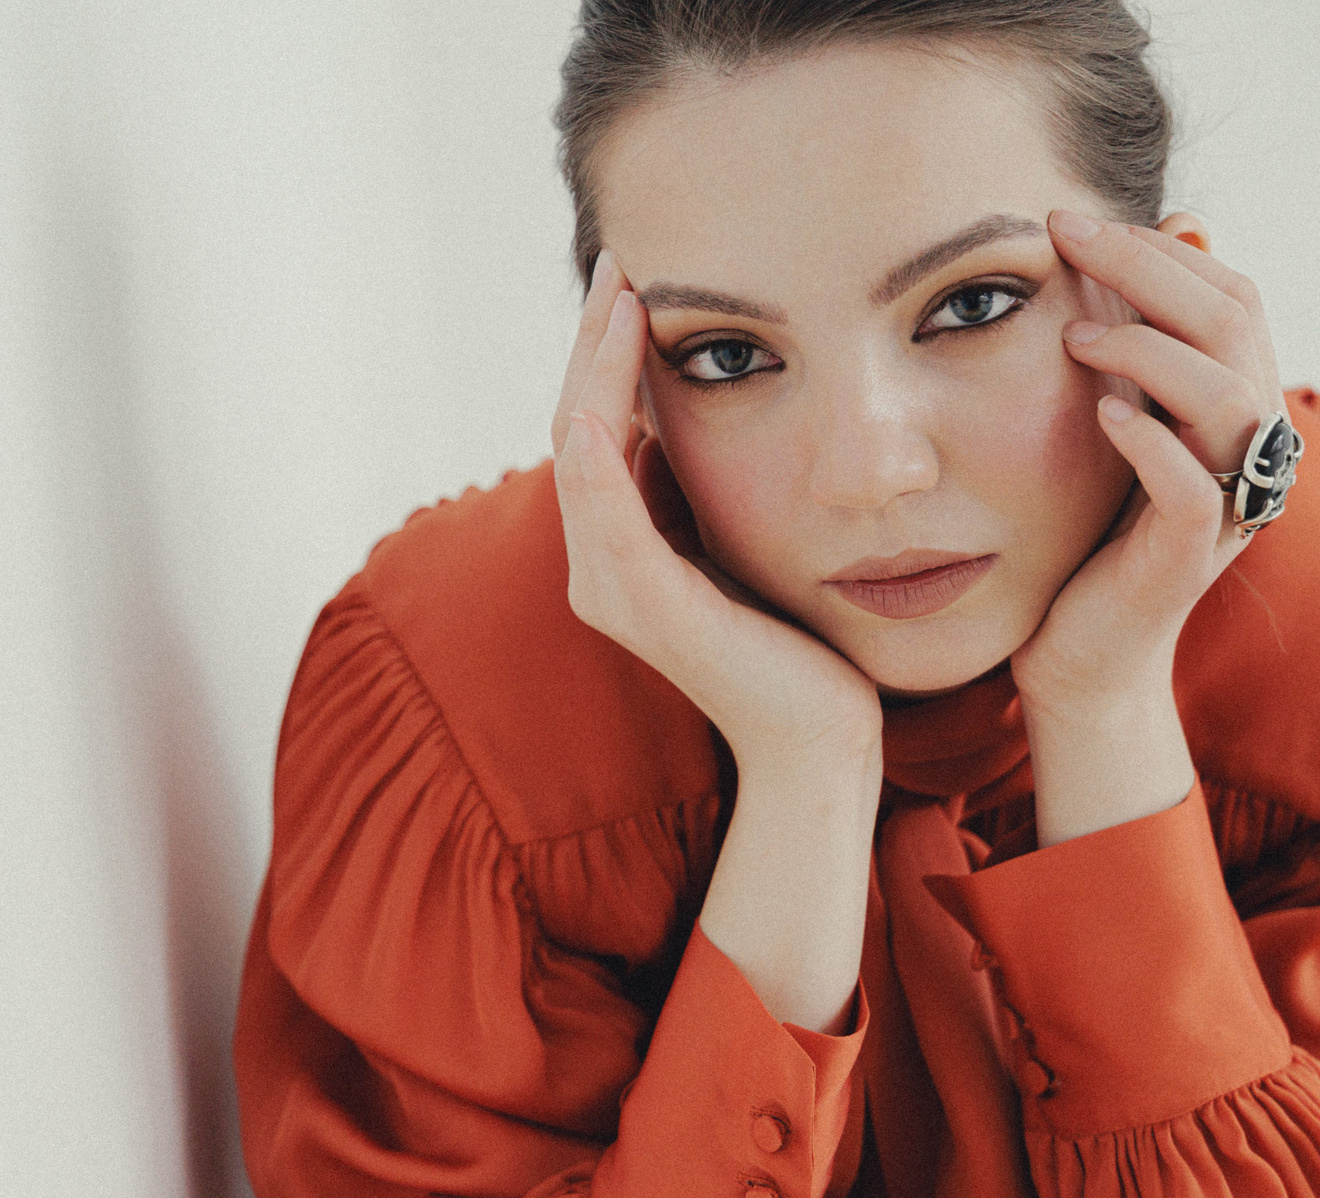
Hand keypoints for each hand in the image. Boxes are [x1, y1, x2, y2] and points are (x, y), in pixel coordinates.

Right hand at [552, 252, 882, 772]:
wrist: (822, 735)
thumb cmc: (800, 641)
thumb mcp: (746, 539)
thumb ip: (708, 486)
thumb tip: (705, 409)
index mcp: (617, 546)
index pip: (592, 425)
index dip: (605, 349)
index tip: (633, 276)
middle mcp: (596, 565)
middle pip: (575, 426)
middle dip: (593, 342)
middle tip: (619, 262)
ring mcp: (612, 587)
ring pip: (581, 453)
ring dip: (594, 372)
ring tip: (619, 299)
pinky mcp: (646, 606)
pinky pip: (606, 514)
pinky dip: (598, 455)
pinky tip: (606, 399)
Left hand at [1013, 212, 1284, 709]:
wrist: (1080, 655)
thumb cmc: (1089, 535)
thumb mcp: (1117, 424)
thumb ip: (1144, 344)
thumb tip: (1177, 228)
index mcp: (1237, 406)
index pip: (1227, 298)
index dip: (1160, 250)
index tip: (1075, 221)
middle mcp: (1248, 446)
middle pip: (1233, 327)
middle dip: (1148, 270)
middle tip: (1065, 238)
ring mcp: (1226, 502)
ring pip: (1229, 395)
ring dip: (1150, 350)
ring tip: (1073, 338)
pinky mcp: (1187, 556)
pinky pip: (1192, 487)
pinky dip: (1151, 440)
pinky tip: (1102, 415)